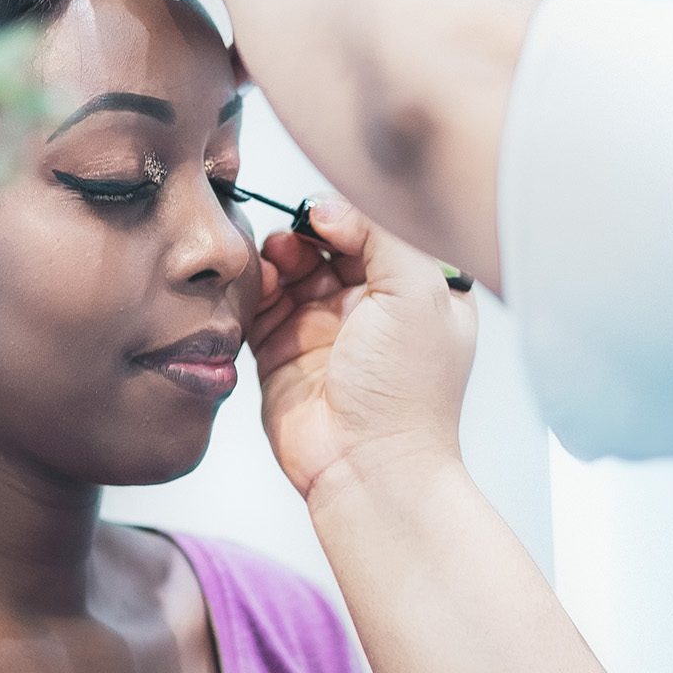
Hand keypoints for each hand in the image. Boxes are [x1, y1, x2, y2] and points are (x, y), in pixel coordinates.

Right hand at [248, 196, 476, 504]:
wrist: (366, 465)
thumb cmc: (405, 389)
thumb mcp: (415, 292)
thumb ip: (380, 232)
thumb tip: (329, 208)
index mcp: (418, 288)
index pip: (378, 227)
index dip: (348, 214)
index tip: (322, 214)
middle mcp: (373, 305)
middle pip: (329, 244)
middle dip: (305, 233)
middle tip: (290, 237)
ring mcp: (325, 328)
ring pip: (292, 269)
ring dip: (277, 257)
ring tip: (271, 260)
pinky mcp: (283, 350)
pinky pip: (262, 304)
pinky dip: (255, 287)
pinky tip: (255, 282)